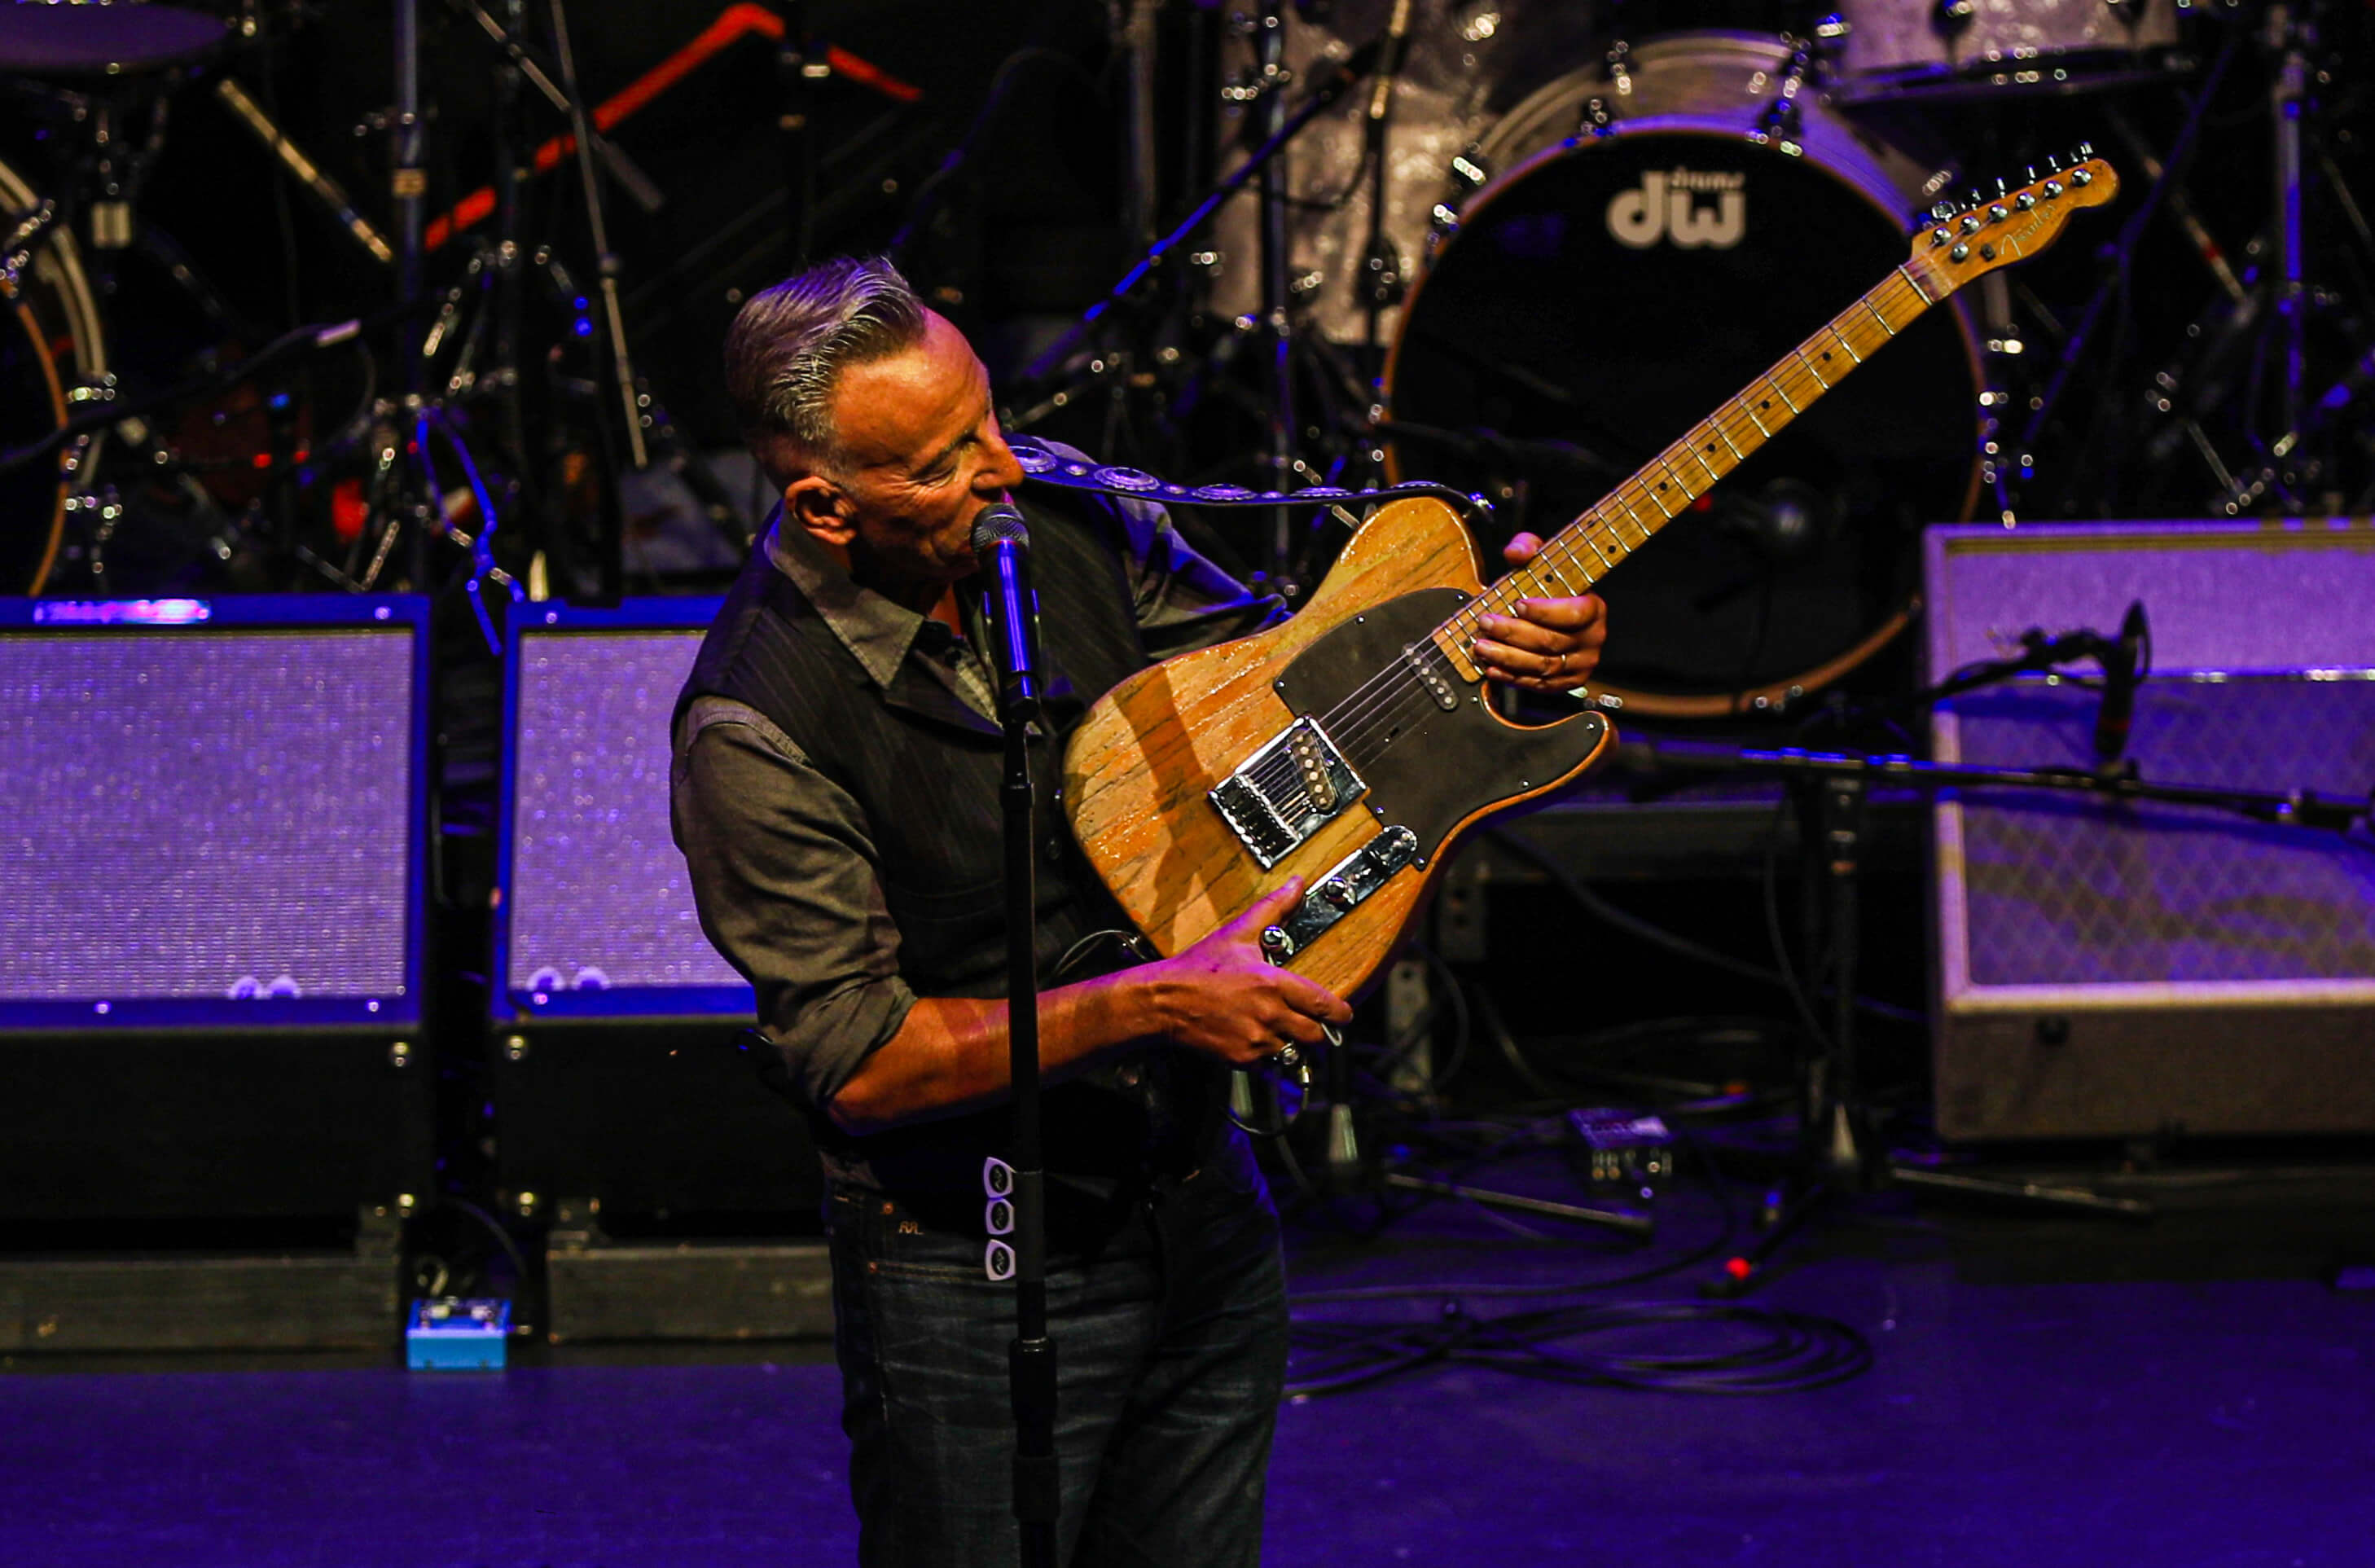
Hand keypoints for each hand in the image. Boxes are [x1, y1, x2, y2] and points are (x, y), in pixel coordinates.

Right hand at [1138, 881, 1354, 1067]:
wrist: (1163, 1001)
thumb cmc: (1199, 968)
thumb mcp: (1238, 933)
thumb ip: (1274, 909)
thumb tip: (1297, 885)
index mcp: (1273, 984)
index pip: (1324, 1005)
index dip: (1340, 1013)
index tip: (1344, 1014)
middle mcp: (1269, 1015)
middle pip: (1315, 1034)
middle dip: (1316, 1028)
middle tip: (1310, 1020)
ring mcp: (1256, 1040)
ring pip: (1293, 1049)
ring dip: (1290, 1040)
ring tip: (1276, 1025)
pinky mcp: (1242, 1059)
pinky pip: (1269, 1061)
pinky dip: (1267, 1052)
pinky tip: (1253, 1033)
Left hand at [1470, 532, 1609, 691]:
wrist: (1557, 615)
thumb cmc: (1549, 586)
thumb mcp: (1541, 558)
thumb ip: (1528, 547)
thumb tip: (1516, 553)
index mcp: (1594, 609)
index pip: (1573, 614)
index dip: (1544, 612)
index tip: (1517, 604)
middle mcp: (1592, 640)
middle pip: (1550, 642)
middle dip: (1512, 633)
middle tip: (1485, 622)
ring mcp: (1580, 665)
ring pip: (1541, 666)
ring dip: (1507, 657)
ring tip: (1481, 646)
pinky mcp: (1565, 683)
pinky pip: (1537, 684)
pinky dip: (1512, 677)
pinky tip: (1491, 667)